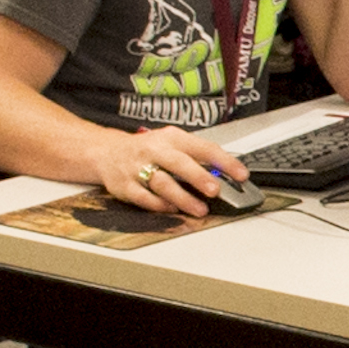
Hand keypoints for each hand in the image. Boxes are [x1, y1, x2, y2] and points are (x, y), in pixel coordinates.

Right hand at [98, 127, 246, 219]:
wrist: (107, 152)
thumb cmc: (148, 150)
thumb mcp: (172, 145)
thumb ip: (196, 158)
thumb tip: (225, 176)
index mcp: (172, 138)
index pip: (202, 147)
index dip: (224, 161)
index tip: (241, 174)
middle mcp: (154, 150)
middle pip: (179, 163)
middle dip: (198, 176)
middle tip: (216, 190)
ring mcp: (137, 167)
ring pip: (162, 182)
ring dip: (182, 197)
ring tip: (200, 209)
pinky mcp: (124, 185)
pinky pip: (143, 197)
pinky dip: (159, 204)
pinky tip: (172, 209)